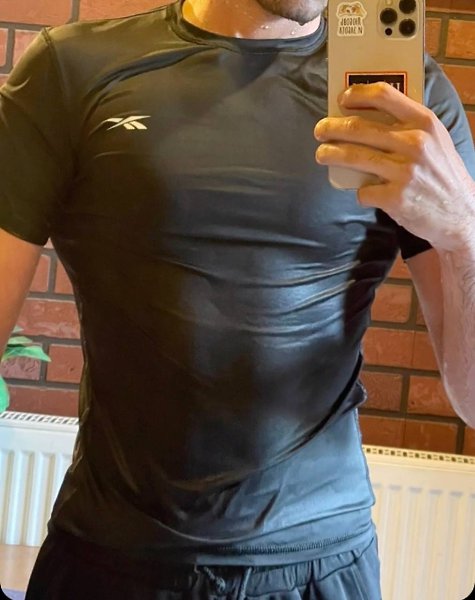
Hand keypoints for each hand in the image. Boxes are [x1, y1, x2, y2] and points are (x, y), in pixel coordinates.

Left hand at [314, 82, 474, 251]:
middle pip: (359, 128)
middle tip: (320, 130)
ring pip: (353, 157)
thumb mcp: (436, 140)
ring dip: (330, 154)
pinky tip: (366, 193)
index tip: (342, 99)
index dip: (357, 94)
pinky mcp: (395, 198)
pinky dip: (360, 193)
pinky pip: (362, 191)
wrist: (460, 214)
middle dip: (332, 128)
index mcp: (424, 122)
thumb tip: (366, 115)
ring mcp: (404, 172)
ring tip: (322, 154)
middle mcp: (414, 143)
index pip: (384, 95)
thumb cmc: (442, 174)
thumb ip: (408, 126)